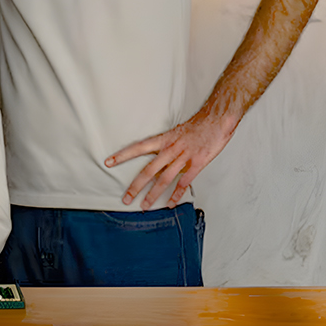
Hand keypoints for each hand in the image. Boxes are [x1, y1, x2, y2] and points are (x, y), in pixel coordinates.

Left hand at [106, 110, 237, 208]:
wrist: (217, 120)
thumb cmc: (198, 125)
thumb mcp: (176, 132)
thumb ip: (166, 144)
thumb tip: (155, 155)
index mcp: (163, 139)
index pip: (137, 148)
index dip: (122, 155)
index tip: (108, 162)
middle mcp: (170, 149)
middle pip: (148, 170)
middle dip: (135, 186)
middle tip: (126, 198)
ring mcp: (184, 158)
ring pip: (164, 180)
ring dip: (153, 195)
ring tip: (144, 205)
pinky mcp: (197, 164)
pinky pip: (184, 183)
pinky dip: (176, 195)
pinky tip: (170, 204)